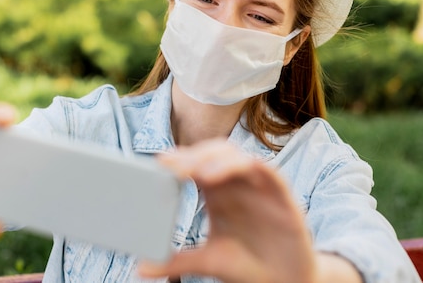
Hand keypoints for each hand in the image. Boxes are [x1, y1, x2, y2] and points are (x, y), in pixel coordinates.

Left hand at [139, 139, 316, 282]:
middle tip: (171, 165)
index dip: (180, 160)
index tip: (159, 164)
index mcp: (217, 193)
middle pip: (214, 153)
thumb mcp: (208, 261)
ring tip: (197, 173)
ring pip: (238, 156)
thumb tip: (140, 268)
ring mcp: (259, 187)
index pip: (197, 165)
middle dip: (194, 155)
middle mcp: (237, 184)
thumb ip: (176, 262)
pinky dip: (247, 167)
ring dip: (217, 158)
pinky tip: (231, 174)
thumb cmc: (248, 266)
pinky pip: (267, 171)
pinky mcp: (281, 196)